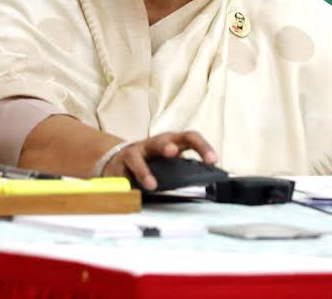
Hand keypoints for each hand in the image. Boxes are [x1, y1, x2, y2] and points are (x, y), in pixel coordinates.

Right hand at [102, 131, 217, 190]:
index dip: (202, 147)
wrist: (119, 159)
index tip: (212, 160)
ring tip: (151, 185)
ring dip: (144, 171)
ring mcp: (134, 153)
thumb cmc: (152, 161)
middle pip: (162, 141)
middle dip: (167, 146)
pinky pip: (123, 175)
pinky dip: (127, 185)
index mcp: (171, 142)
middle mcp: (153, 144)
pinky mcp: (120, 165)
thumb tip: (205, 181)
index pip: (190, 138)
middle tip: (173, 152)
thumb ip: (183, 168)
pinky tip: (130, 193)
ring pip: (137, 157)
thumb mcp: (169, 161)